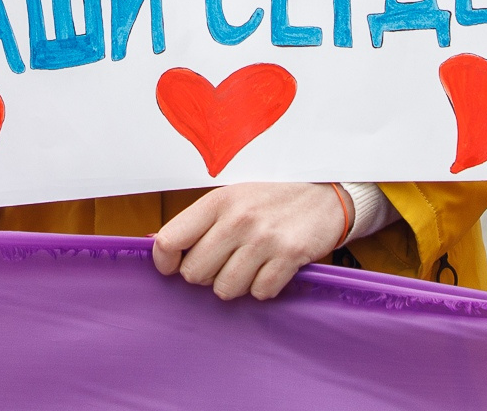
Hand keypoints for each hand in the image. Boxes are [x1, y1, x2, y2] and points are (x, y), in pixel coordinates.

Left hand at [151, 182, 346, 299]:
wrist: (327, 194)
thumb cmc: (273, 197)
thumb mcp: (234, 196)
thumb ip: (200, 221)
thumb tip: (159, 246)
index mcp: (219, 201)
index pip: (169, 240)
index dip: (166, 262)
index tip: (174, 265)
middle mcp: (239, 219)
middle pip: (194, 273)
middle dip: (206, 274)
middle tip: (224, 261)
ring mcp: (265, 239)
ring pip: (225, 289)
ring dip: (236, 283)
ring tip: (250, 264)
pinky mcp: (289, 256)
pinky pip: (259, 293)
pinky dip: (263, 287)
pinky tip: (271, 267)